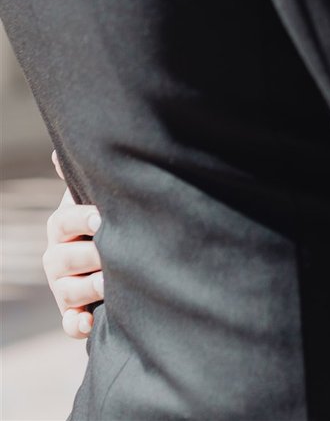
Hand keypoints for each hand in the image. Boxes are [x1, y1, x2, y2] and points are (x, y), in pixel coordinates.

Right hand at [43, 168, 103, 339]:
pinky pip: (69, 324)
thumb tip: (57, 154)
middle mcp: (57, 257)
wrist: (120, 253)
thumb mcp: (92, 196)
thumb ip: (78, 181)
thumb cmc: (106, 217)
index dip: (81, 219)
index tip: (101, 218)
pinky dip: (76, 326)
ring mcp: (63, 287)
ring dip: (89, 288)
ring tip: (111, 281)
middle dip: (90, 254)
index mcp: (62, 226)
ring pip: (68, 291)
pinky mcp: (74, 313)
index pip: (63, 222)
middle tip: (112, 252)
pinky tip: (89, 323)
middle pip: (63, 259)